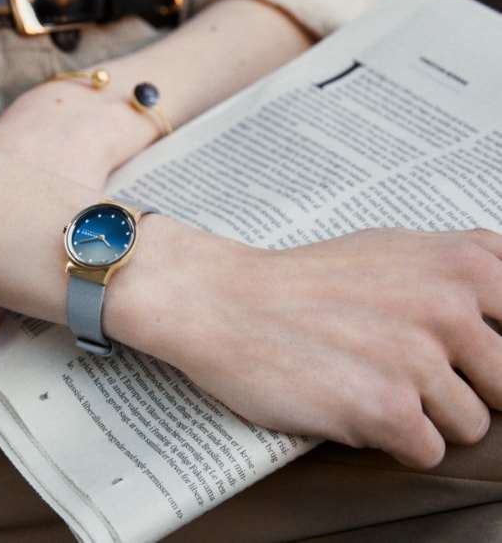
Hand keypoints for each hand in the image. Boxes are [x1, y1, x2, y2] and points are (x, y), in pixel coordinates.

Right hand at [119, 223, 501, 468]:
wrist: (225, 300)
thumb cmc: (302, 281)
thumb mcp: (392, 248)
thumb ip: (459, 273)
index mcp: (464, 262)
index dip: (492, 349)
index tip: (466, 357)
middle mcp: (452, 307)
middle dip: (464, 386)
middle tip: (401, 367)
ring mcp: (422, 359)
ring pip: (471, 425)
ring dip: (423, 415)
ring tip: (366, 381)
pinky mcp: (388, 409)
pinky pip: (427, 450)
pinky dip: (390, 438)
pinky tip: (350, 403)